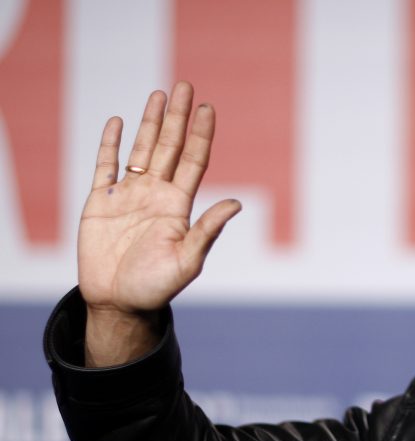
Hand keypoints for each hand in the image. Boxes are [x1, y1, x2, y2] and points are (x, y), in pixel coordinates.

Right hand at [78, 82, 240, 365]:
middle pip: (169, 147)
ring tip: (159, 95)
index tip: (209, 108)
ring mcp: (128, 196)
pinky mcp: (100, 203)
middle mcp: (156, 195)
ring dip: (149, 123)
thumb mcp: (187, 260)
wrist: (118, 304)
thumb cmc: (156, 287)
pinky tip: (117, 122)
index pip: (194, 161)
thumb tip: (237, 204)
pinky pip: (105, 167)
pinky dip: (109, 144)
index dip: (202, 135)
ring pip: (140, 150)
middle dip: (178, 117)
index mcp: (178, 206)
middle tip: (185, 85)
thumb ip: (208, 230)